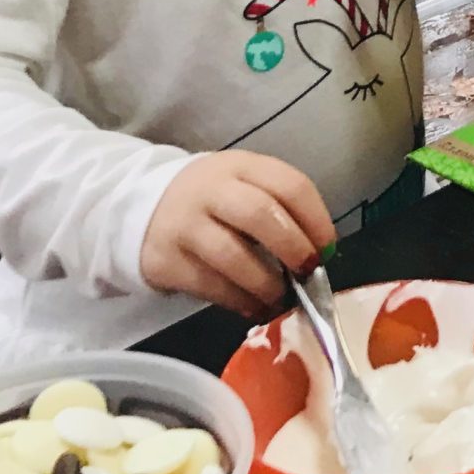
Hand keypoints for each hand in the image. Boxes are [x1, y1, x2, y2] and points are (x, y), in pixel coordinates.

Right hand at [142, 151, 335, 317]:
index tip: (328, 247)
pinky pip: (209, 285)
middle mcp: (212, 190)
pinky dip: (238, 301)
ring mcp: (185, 225)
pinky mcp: (165, 261)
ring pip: (232, 255)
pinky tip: (254, 307)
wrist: (145, 208)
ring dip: (265, 283)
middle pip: (260, 214)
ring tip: (282, 299)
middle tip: (308, 271)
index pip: (289, 184)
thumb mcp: (245, 186)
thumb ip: (279, 209)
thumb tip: (318, 252)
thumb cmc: (214, 201)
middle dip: (292, 246)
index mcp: (243, 166)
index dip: (315, 219)